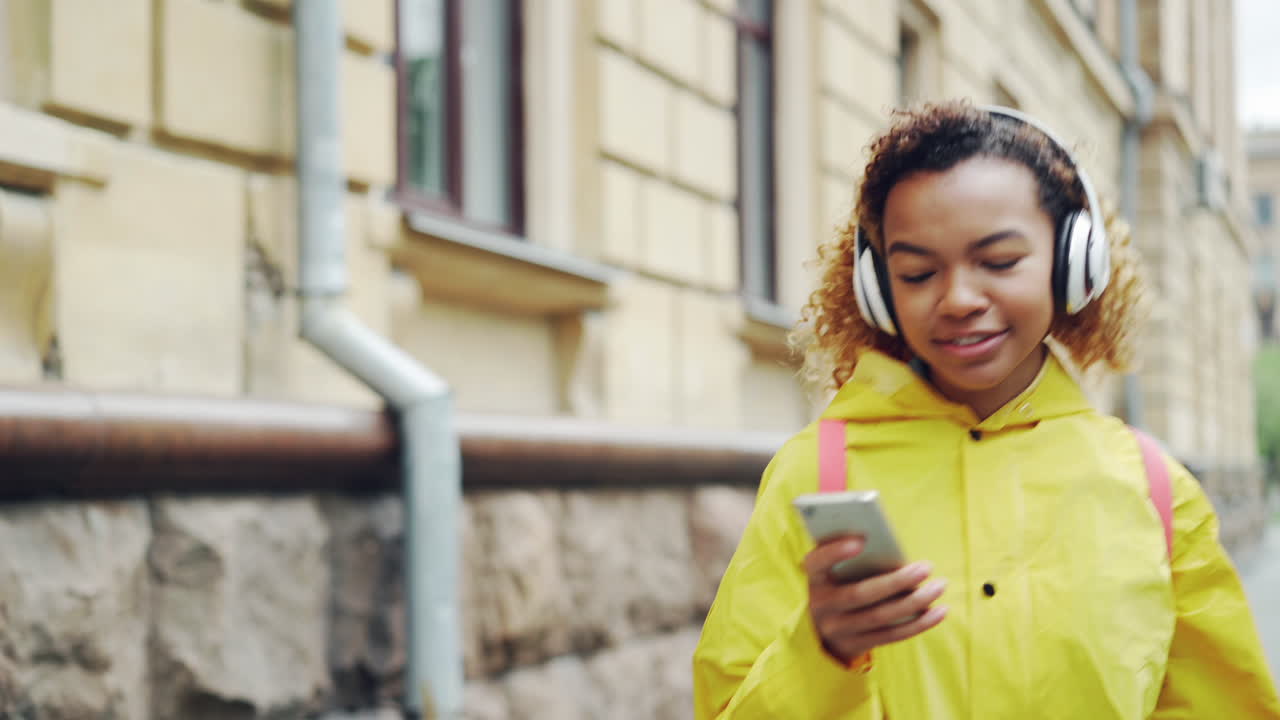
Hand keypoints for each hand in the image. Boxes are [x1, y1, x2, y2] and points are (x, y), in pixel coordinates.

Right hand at [803, 536, 947, 664]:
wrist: (823, 631)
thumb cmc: (839, 585)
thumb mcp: (834, 571)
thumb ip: (852, 558)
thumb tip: (893, 553)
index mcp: (815, 579)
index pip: (817, 563)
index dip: (835, 552)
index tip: (861, 540)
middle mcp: (821, 606)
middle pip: (860, 594)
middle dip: (895, 581)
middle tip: (926, 567)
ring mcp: (839, 629)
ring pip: (880, 616)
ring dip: (914, 602)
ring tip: (939, 585)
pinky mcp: (858, 645)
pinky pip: (892, 635)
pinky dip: (918, 623)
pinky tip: (940, 611)